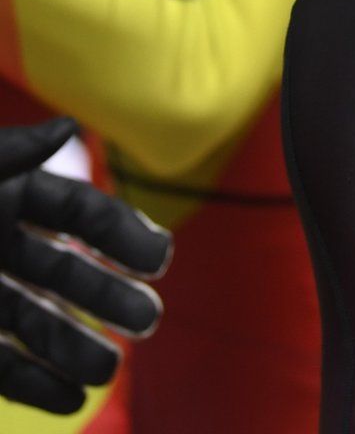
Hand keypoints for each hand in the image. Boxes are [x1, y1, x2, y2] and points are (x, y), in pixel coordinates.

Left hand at [0, 118, 171, 414]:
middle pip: (67, 272)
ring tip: (109, 373)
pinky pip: (3, 367)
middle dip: (110, 297)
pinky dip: (38, 385)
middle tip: (148, 322)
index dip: (122, 233)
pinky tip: (71, 401)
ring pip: (39, 325)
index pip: (77, 212)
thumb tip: (69, 130)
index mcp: (3, 196)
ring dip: (79, 349)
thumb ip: (9, 155)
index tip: (161, 260)